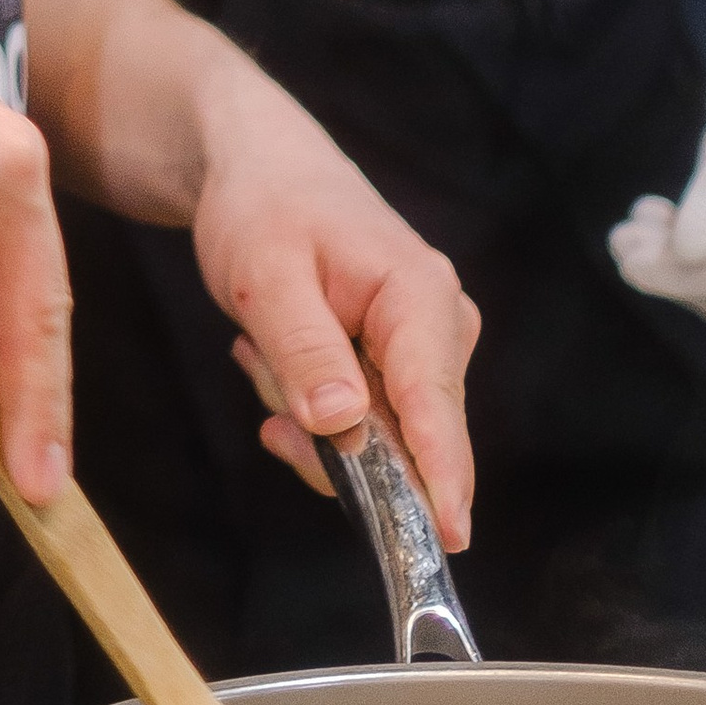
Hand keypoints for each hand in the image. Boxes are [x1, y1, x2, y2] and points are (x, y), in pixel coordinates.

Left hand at [187, 52, 480, 550]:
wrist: (258, 166)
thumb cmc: (262, 206)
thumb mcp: (264, 275)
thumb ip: (305, 349)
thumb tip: (344, 424)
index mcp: (421, 297)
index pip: (436, 404)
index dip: (440, 476)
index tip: (447, 539)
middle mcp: (441, 326)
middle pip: (405, 436)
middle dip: (326, 433)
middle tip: (262, 366)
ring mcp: (424, 346)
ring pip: (374, 434)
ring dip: (305, 407)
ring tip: (264, 341)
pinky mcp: (398, 361)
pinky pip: (359, 420)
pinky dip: (307, 402)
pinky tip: (273, 354)